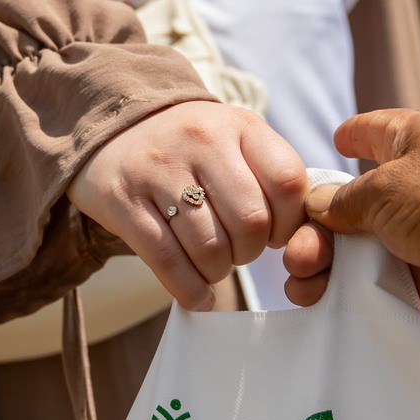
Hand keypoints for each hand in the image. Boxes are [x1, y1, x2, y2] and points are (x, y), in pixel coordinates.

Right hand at [69, 101, 308, 310]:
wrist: (114, 124)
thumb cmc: (191, 144)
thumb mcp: (235, 137)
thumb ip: (272, 173)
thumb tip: (305, 231)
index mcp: (239, 125)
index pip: (287, 182)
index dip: (291, 222)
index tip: (277, 234)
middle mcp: (200, 140)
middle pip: (251, 221)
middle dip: (251, 251)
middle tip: (240, 251)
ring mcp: (158, 170)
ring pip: (210, 247)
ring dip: (219, 270)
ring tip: (213, 264)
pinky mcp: (122, 200)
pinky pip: (167, 260)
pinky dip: (190, 289)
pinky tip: (198, 296)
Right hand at [282, 109, 419, 324]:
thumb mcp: (383, 187)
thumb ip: (341, 199)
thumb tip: (315, 206)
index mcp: (413, 142)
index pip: (375, 131)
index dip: (354, 135)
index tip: (337, 140)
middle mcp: (414, 183)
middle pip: (349, 202)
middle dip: (315, 227)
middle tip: (295, 251)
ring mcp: (416, 230)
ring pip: (355, 245)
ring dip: (322, 260)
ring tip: (302, 278)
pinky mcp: (419, 272)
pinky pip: (371, 278)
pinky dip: (344, 287)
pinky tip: (315, 296)